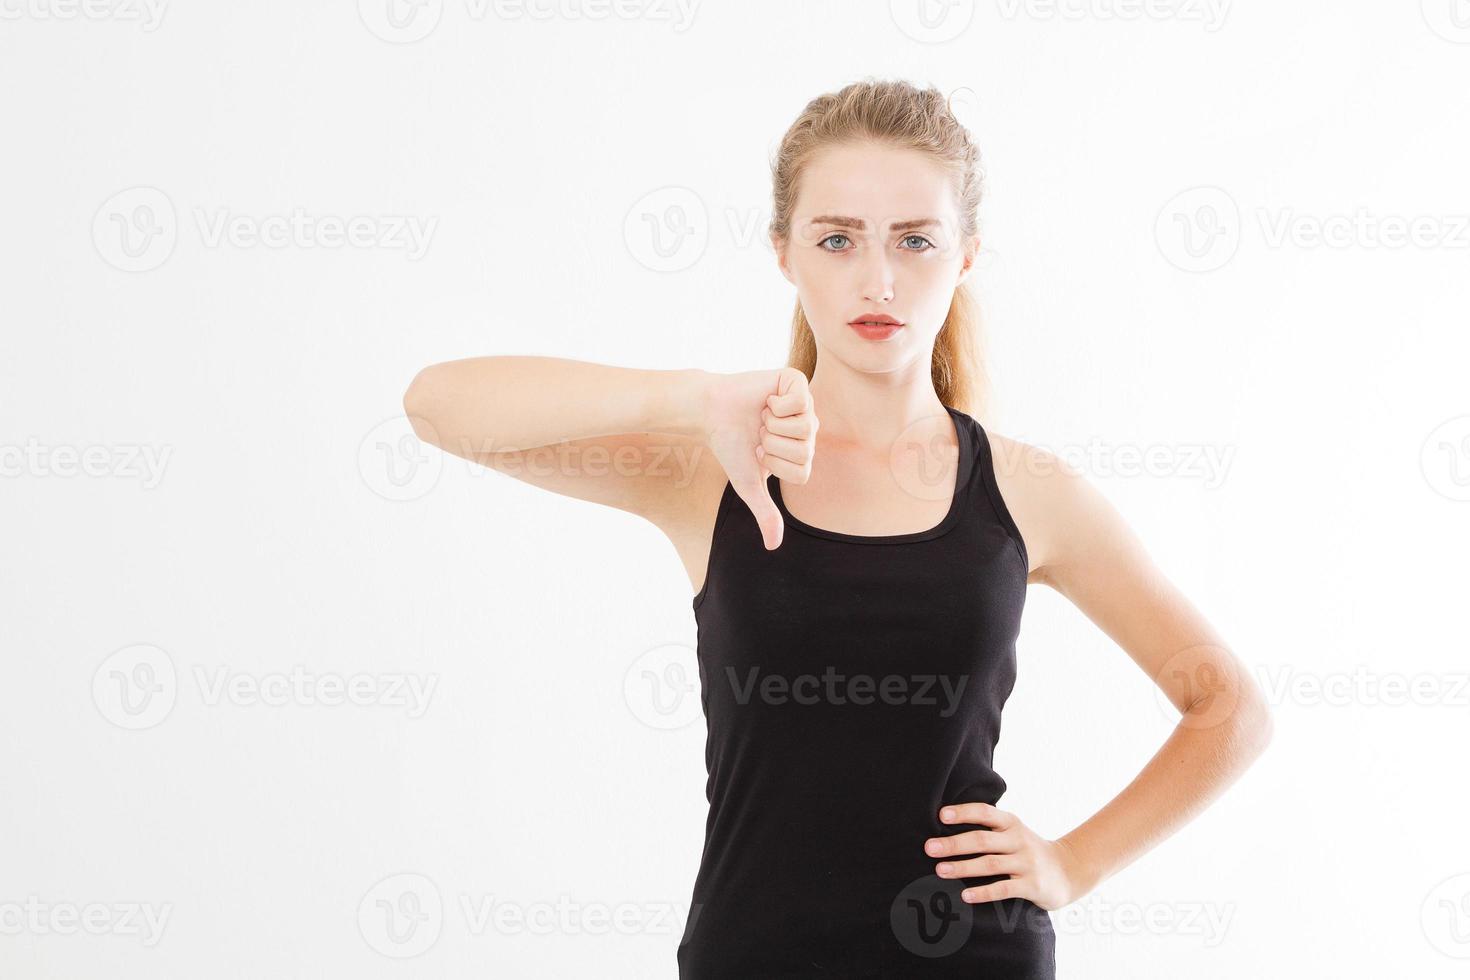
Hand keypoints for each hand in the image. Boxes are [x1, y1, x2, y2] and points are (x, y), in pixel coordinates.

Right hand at [700, 367, 817, 549]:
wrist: (710, 413)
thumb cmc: (730, 447)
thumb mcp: (749, 484)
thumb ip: (765, 513)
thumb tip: (773, 547)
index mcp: (802, 451)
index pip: (803, 471)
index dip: (776, 465)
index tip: (760, 453)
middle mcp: (808, 427)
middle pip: (806, 450)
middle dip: (772, 446)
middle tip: (759, 434)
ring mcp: (804, 404)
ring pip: (804, 427)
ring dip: (772, 425)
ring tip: (761, 416)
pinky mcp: (795, 381)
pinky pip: (800, 401)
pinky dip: (775, 404)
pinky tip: (766, 400)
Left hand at [924, 801, 1095, 909]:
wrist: (1069, 871)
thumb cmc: (1028, 851)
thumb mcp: (1013, 833)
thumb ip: (988, 828)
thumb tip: (945, 826)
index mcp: (1011, 823)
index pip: (985, 812)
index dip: (963, 812)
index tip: (941, 815)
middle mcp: (1018, 840)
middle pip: (982, 840)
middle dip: (954, 844)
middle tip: (930, 848)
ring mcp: (1026, 862)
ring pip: (990, 864)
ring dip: (963, 867)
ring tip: (940, 870)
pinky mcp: (1032, 885)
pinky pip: (1004, 888)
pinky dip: (984, 892)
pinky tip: (965, 895)